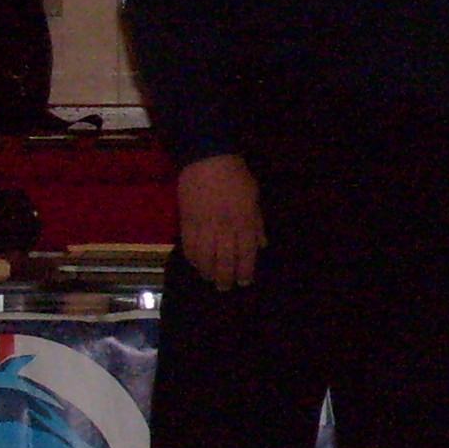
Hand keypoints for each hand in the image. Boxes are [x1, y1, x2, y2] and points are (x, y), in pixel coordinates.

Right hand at [176, 153, 263, 289]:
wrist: (207, 159)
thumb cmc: (236, 176)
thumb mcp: (254, 198)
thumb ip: (257, 223)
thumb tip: (261, 245)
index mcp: (245, 222)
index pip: (246, 254)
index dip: (245, 271)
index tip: (244, 282)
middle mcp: (226, 228)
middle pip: (225, 261)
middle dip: (226, 278)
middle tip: (225, 288)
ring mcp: (205, 225)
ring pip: (205, 258)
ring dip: (207, 272)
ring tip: (210, 280)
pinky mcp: (187, 221)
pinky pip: (189, 246)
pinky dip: (192, 258)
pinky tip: (195, 265)